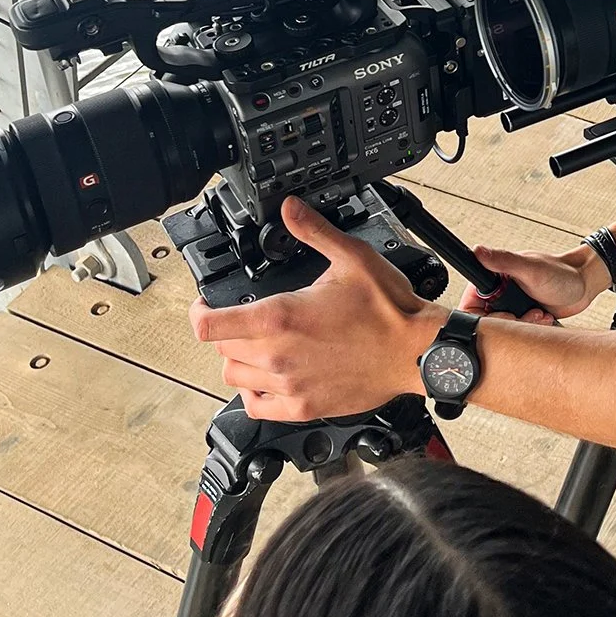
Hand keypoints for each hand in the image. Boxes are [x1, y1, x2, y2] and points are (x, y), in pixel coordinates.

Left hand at [188, 195, 437, 422]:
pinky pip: (258, 407)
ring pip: (235, 378)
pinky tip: (268, 377)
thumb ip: (313, 231)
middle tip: (241, 318)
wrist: (416, 351)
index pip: (210, 325)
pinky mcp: (304, 407)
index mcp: (281, 317)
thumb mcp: (351, 257)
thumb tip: (290, 209)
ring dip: (239, 359)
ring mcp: (289, 385)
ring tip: (256, 346)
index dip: (199, 312)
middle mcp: (278, 355)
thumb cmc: (389, 309)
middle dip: (226, 330)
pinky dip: (254, 393)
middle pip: (222, 349)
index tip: (204, 305)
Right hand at [458, 242, 610, 323]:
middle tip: (525, 315)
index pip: (472, 303)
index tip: (506, 314)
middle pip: (487, 321)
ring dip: (522, 326)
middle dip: (509, 322)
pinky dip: (530, 328)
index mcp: (494, 276)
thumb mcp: (531, 269)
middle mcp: (499, 290)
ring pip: (503, 329)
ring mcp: (511, 304)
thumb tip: (479, 251)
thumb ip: (503, 261)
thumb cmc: (562, 272)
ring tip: (538, 314)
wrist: (584, 285)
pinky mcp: (522, 315)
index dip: (486, 316)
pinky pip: (517, 331)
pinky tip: (543, 317)